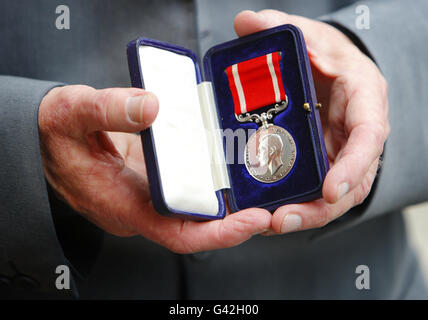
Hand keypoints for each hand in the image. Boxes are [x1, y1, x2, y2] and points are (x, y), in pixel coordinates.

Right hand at [39, 85, 270, 252]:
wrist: (50, 139)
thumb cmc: (56, 137)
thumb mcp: (71, 115)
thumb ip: (106, 110)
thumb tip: (150, 107)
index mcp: (127, 205)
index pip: (180, 234)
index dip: (220, 234)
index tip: (254, 221)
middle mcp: (147, 205)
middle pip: (202, 222)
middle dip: (241, 216)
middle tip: (276, 196)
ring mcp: (154, 192)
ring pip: (201, 203)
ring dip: (233, 196)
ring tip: (266, 178)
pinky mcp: (158, 177)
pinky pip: (193, 182)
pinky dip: (214, 174)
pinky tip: (233, 156)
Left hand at [234, 10, 389, 233]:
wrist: (329, 70)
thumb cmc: (325, 54)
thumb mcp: (308, 35)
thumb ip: (279, 27)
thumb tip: (246, 22)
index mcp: (363, 100)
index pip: (368, 137)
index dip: (353, 166)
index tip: (331, 190)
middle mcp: (356, 134)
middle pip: (351, 181)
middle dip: (320, 206)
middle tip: (283, 220)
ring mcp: (340, 153)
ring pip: (332, 195)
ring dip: (304, 214)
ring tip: (270, 224)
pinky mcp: (322, 164)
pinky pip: (313, 190)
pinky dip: (293, 203)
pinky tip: (266, 213)